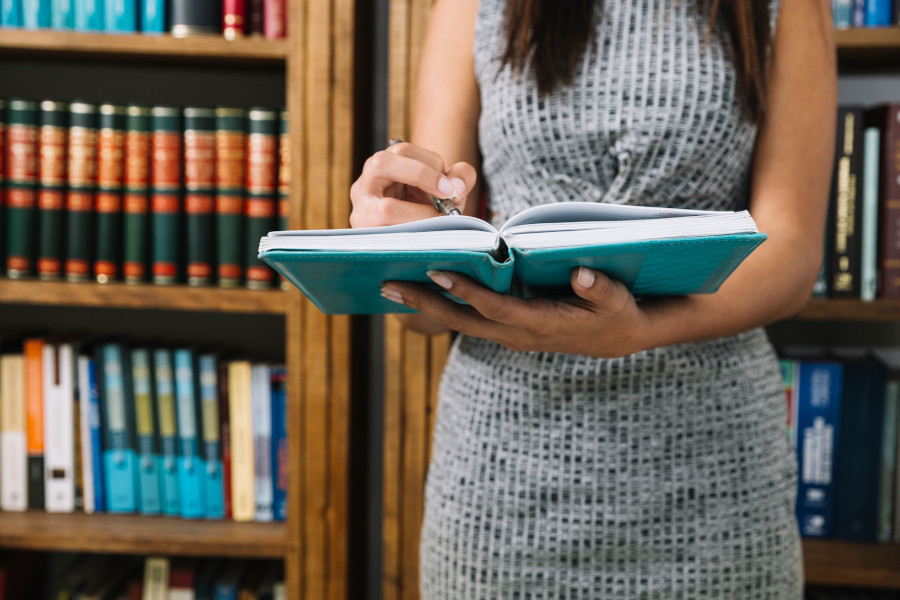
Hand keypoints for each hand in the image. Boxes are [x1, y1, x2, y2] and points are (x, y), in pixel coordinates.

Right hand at [349, 142, 476, 227]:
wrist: (412, 242)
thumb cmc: (428, 210)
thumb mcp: (447, 190)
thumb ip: (461, 176)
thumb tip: (457, 185)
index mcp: (385, 164)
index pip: (402, 151)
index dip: (430, 165)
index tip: (451, 186)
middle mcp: (366, 183)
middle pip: (382, 163)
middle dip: (420, 175)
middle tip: (447, 193)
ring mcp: (361, 211)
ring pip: (386, 209)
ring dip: (421, 215)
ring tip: (440, 221)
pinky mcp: (365, 237)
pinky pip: (389, 237)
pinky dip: (414, 235)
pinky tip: (428, 237)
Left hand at [380, 267, 650, 357]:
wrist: (620, 337)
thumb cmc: (618, 313)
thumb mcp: (617, 301)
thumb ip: (600, 289)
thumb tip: (582, 274)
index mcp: (540, 325)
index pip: (495, 308)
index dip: (466, 292)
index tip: (437, 273)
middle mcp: (518, 334)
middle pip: (463, 321)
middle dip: (425, 303)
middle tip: (387, 285)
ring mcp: (511, 334)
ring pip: (461, 322)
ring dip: (427, 306)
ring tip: (391, 286)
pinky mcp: (509, 328)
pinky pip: (470, 319)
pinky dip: (444, 306)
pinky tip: (423, 291)